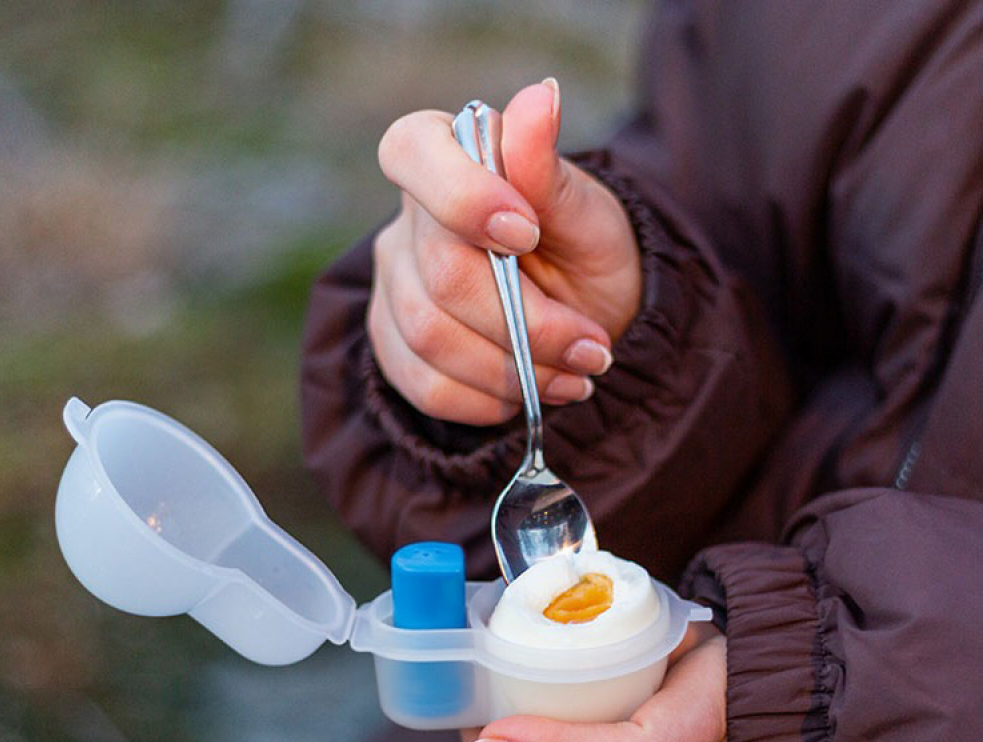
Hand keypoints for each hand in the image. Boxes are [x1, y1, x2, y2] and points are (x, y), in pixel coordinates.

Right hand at [370, 79, 640, 424]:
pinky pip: (424, 385)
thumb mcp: (590, 216)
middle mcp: (410, 221)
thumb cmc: (587, 257)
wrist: (583, 321)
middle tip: (592, 351)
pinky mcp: (392, 343)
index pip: (414, 153)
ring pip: (431, 339)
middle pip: (443, 277)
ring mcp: (393, 284)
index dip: (464, 197)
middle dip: (529, 325)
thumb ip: (551, 173)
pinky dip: (484, 402)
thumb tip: (542, 95)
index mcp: (449, 158)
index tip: (527, 235)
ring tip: (572, 378)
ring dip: (514, 371)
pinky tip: (526, 394)